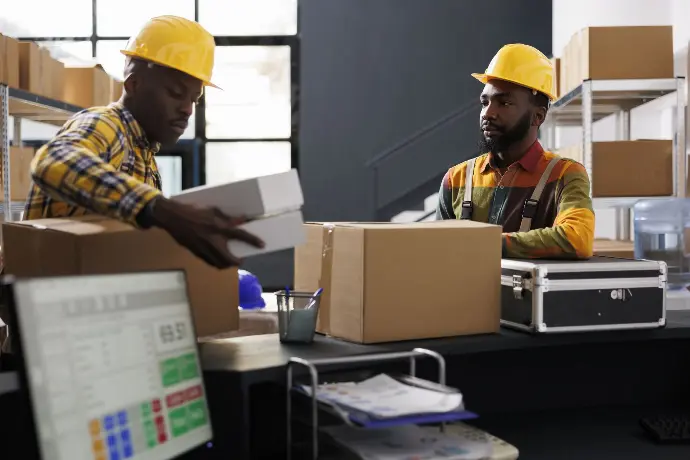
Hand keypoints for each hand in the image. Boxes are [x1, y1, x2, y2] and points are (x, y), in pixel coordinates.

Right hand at [149, 197, 264, 268]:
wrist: (172, 217)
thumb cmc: (193, 210)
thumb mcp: (213, 210)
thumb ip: (227, 218)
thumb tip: (241, 221)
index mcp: (218, 227)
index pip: (240, 235)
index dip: (252, 241)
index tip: (262, 245)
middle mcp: (212, 240)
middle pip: (229, 259)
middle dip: (237, 262)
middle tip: (241, 259)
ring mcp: (203, 249)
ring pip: (219, 264)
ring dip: (227, 264)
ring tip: (230, 260)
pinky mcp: (196, 253)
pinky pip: (209, 262)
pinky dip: (215, 262)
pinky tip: (217, 258)